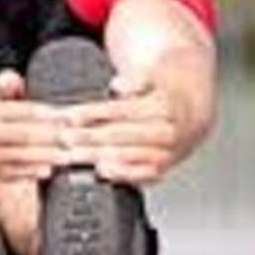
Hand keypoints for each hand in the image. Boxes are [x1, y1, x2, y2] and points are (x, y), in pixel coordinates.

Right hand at [0, 69, 68, 181]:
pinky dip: (35, 172)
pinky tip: (51, 169)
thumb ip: (8, 81)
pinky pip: (17, 175)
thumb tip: (17, 81)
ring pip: (22, 157)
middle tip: (73, 137)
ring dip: (47, 156)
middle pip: (25, 135)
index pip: (24, 111)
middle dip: (52, 137)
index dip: (48, 114)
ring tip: (68, 155)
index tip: (69, 117)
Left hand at [57, 73, 180, 184]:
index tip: (70, 116)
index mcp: (163, 106)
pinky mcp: (162, 169)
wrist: (190, 116)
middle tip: (64, 137)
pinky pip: (141, 175)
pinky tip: (101, 170)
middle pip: (120, 135)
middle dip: (88, 137)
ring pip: (127, 156)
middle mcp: (166, 131)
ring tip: (73, 154)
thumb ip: (133, 81)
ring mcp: (165, 152)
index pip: (121, 110)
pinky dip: (121, 173)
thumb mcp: (151, 78)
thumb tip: (119, 85)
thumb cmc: (160, 97)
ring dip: (98, 156)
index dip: (93, 113)